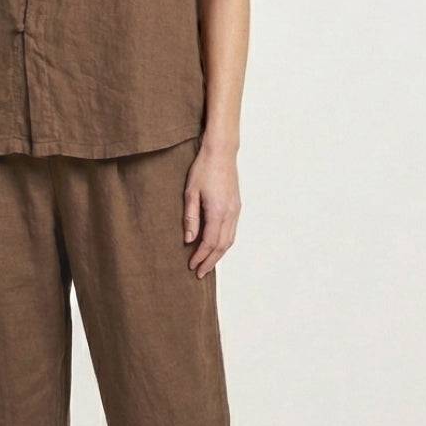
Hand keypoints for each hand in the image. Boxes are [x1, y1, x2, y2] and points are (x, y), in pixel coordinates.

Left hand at [183, 137, 240, 278]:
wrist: (222, 152)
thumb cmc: (203, 169)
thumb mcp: (190, 193)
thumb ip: (190, 218)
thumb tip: (188, 240)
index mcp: (218, 211)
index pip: (209, 242)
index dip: (200, 256)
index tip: (191, 266)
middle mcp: (230, 213)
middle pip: (222, 246)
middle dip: (210, 261)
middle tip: (200, 273)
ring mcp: (236, 210)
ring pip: (230, 240)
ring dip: (219, 255)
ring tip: (207, 264)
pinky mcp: (237, 206)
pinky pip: (232, 231)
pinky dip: (224, 243)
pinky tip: (216, 247)